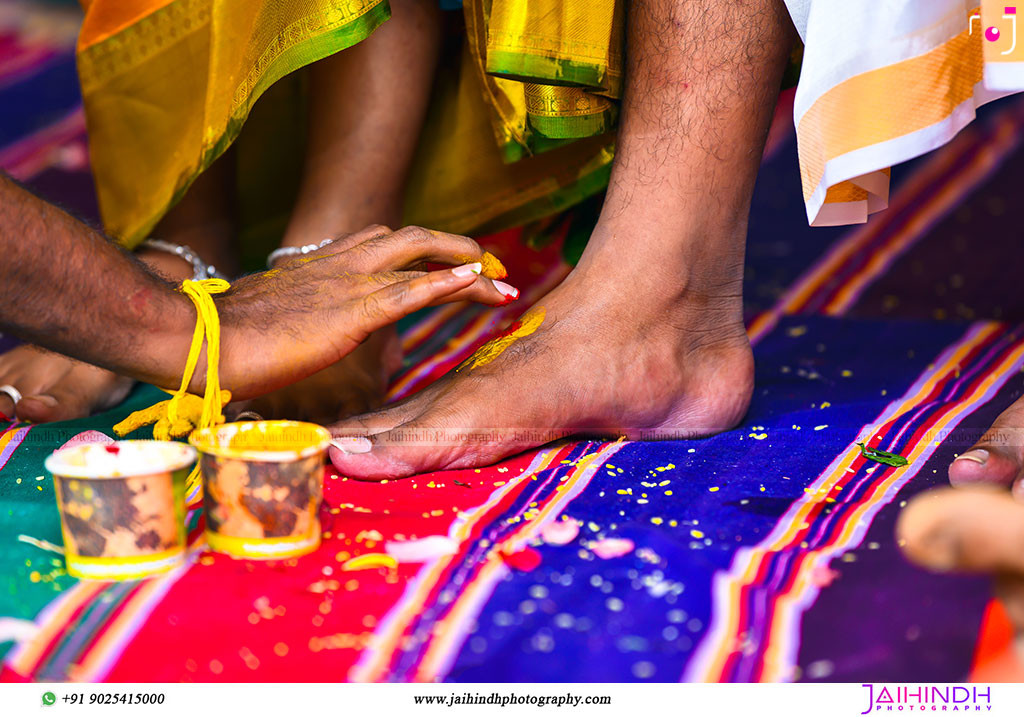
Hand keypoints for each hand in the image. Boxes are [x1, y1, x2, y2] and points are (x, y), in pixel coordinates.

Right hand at [211, 225, 516, 399]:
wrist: (191, 340)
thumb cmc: (212, 341)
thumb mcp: (260, 326)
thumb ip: (283, 328)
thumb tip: (281, 350)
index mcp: (315, 268)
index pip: (376, 245)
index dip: (412, 251)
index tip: (437, 263)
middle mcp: (335, 265)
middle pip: (407, 239)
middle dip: (450, 247)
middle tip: (482, 263)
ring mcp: (345, 284)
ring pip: (418, 256)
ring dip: (463, 264)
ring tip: (496, 278)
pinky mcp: (350, 313)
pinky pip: (410, 291)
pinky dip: (447, 284)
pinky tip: (476, 281)